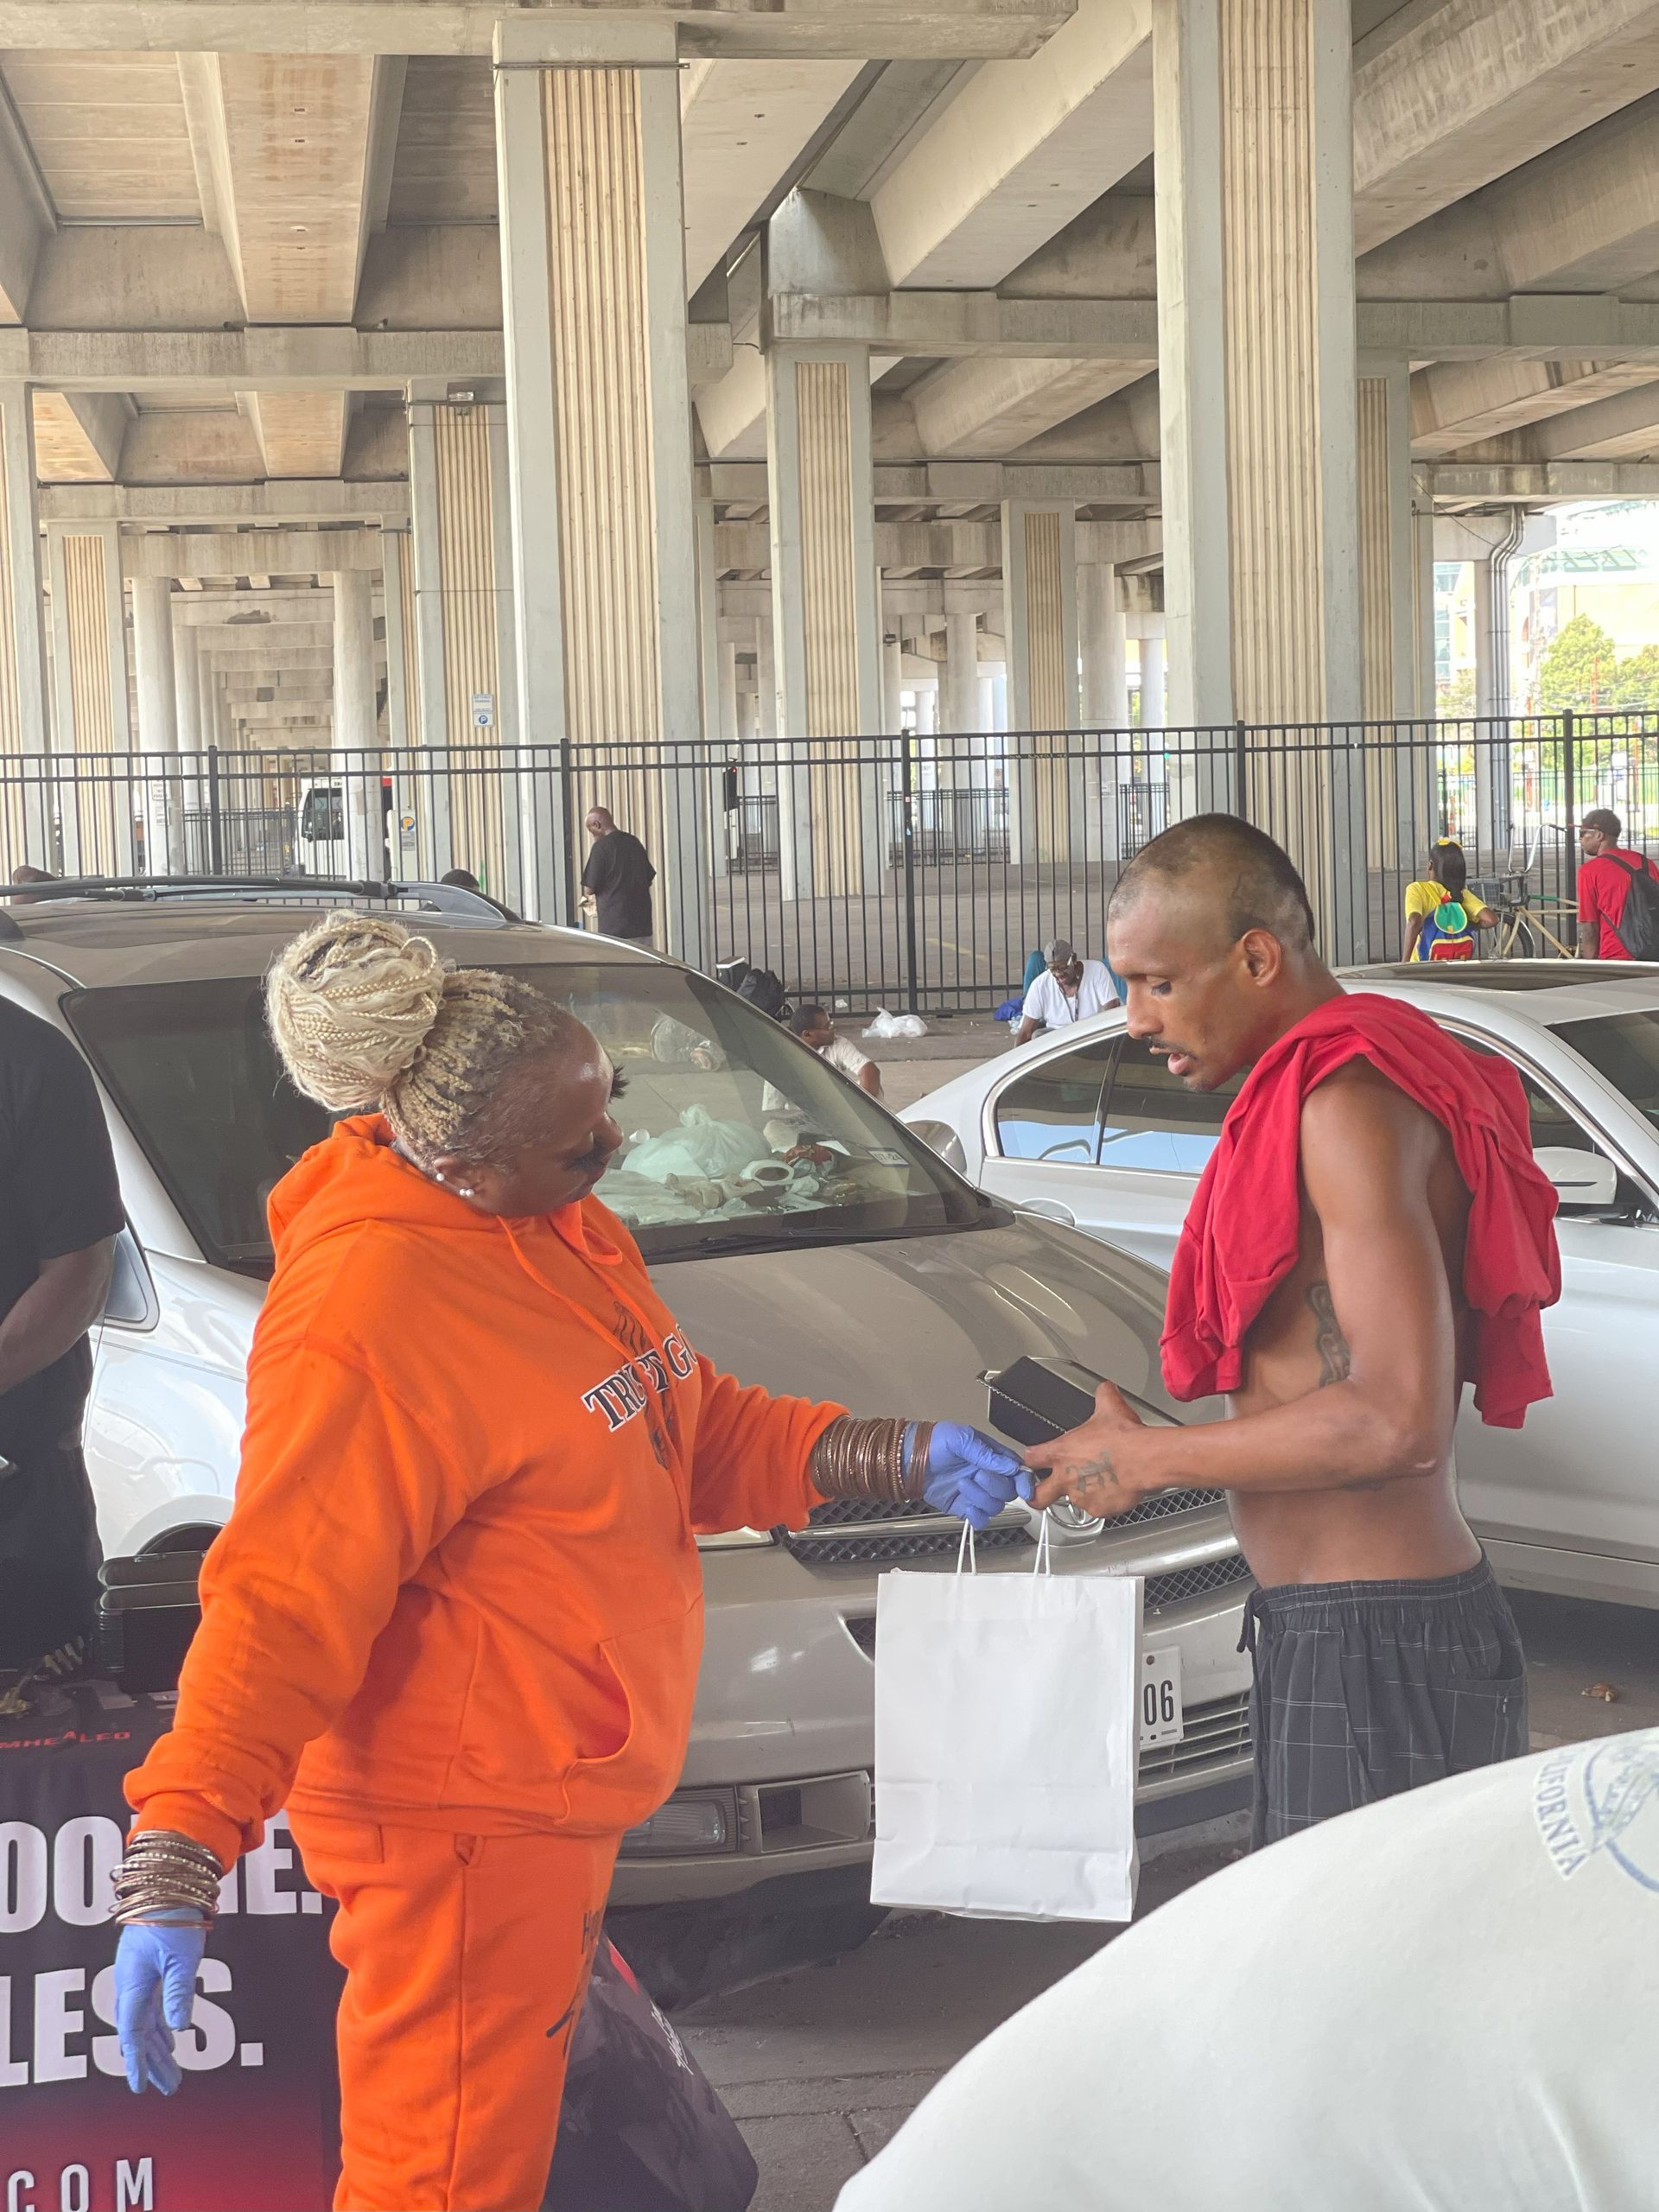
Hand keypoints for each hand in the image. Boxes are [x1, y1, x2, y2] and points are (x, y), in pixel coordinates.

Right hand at [114, 1922, 206, 2094]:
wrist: (167, 1883)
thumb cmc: (174, 1917)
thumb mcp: (182, 1957)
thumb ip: (179, 1993)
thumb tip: (179, 2030)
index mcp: (133, 1984)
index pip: (132, 2034)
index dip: (138, 2062)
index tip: (142, 2087)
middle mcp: (131, 1985)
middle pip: (139, 2034)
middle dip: (154, 2063)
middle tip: (169, 2088)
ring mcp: (138, 1978)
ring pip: (146, 2023)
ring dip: (159, 2050)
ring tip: (172, 2075)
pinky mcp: (148, 1969)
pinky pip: (151, 2008)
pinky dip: (161, 2028)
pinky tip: (170, 2041)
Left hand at [909, 1422, 1031, 1529]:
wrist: (909, 1458)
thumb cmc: (934, 1441)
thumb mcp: (961, 1438)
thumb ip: (986, 1453)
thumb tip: (1010, 1466)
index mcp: (993, 1456)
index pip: (1018, 1471)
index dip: (1024, 1482)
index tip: (1023, 1490)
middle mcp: (988, 1475)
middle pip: (1009, 1491)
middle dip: (994, 1486)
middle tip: (977, 1475)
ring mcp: (977, 1493)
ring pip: (995, 1506)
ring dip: (980, 1498)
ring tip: (962, 1484)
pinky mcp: (964, 1507)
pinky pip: (980, 1519)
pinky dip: (976, 1516)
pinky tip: (966, 1505)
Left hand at [1025, 1383, 1148, 1517]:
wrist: (1144, 1460)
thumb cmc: (1125, 1438)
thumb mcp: (1110, 1407)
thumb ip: (1103, 1396)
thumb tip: (1106, 1389)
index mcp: (1061, 1452)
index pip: (1031, 1458)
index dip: (1030, 1459)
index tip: (1032, 1461)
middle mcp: (1066, 1477)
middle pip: (1038, 1495)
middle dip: (1035, 1496)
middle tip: (1039, 1494)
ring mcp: (1081, 1496)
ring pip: (1074, 1500)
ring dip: (1083, 1493)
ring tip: (1101, 1481)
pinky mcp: (1099, 1510)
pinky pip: (1097, 1508)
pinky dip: (1104, 1501)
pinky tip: (1115, 1489)